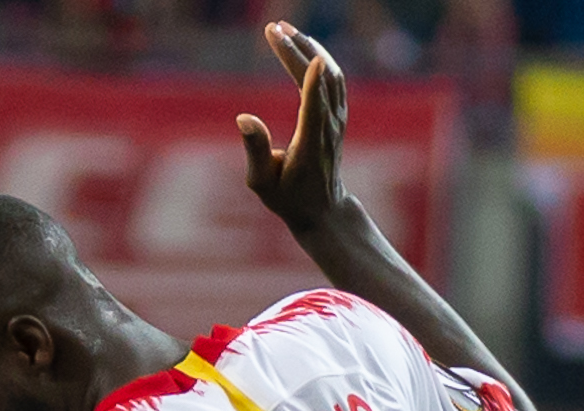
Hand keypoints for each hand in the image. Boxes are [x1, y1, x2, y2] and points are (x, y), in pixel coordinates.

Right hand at [237, 22, 353, 244]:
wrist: (323, 209)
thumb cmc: (287, 198)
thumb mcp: (262, 183)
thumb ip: (255, 150)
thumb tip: (244, 118)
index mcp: (311, 143)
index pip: (313, 104)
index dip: (312, 78)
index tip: (305, 51)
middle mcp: (329, 127)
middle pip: (320, 80)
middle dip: (297, 51)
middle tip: (274, 28)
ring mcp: (338, 119)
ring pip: (331, 75)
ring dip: (310, 48)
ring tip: (286, 29)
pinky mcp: (339, 115)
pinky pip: (335, 79)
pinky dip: (320, 58)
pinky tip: (306, 46)